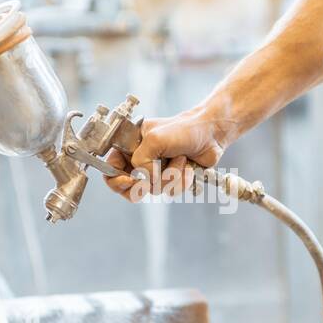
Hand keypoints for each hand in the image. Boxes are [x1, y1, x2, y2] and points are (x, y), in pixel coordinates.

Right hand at [105, 106, 230, 201]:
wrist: (211, 134)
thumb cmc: (184, 130)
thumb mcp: (155, 140)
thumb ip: (142, 161)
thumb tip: (146, 180)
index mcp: (130, 146)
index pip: (110, 168)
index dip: (115, 179)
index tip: (129, 180)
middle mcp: (140, 160)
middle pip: (128, 187)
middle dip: (145, 184)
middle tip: (155, 177)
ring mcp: (155, 171)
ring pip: (152, 190)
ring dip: (169, 177)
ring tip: (180, 159)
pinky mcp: (171, 179)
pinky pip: (170, 191)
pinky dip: (181, 181)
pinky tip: (187, 167)